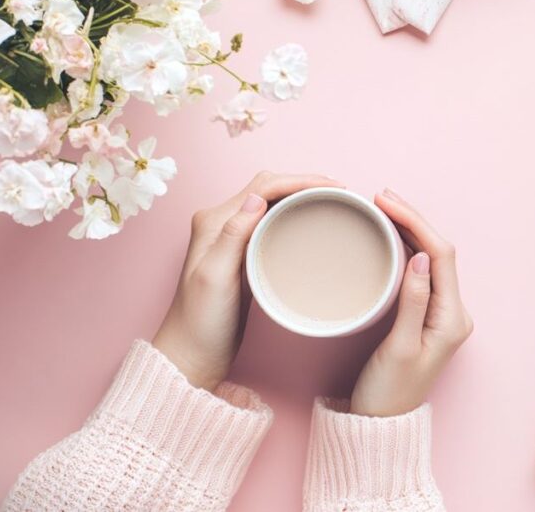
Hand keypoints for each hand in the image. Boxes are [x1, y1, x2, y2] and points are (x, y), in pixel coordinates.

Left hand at [153, 172, 342, 390]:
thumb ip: (233, 235)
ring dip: (301, 197)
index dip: (300, 181)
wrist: (192, 354)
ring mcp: (234, 240)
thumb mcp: (215, 277)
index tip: (333, 186)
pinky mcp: (245, 256)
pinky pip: (273, 225)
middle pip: (269, 189)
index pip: (263, 187)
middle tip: (341, 191)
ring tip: (333, 201)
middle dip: (305, 183)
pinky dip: (295, 217)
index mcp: (214, 222)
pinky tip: (312, 223)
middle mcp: (223, 225)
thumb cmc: (199, 321)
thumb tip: (258, 198)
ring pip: (273, 204)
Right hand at [350, 188, 473, 416]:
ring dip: (410, 232)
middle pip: (439, 253)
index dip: (416, 223)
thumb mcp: (400, 347)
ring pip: (431, 260)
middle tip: (381, 197)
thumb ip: (414, 302)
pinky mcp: (425, 318)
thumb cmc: (389, 393)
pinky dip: (406, 250)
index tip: (387, 203)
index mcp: (453, 318)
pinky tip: (391, 238)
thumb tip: (422, 257)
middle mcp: (453, 313)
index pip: (441, 256)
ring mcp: (441, 315)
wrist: (381, 424)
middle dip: (413, 220)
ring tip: (384, 209)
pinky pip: (421, 274)